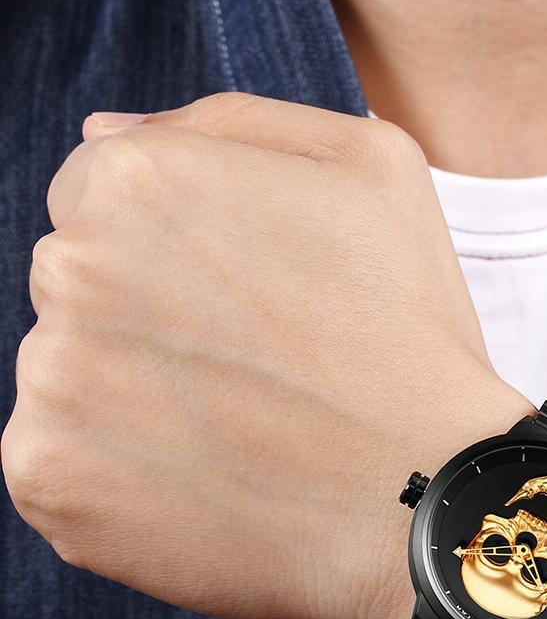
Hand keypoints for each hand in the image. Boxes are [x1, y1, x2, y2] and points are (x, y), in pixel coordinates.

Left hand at [1, 93, 531, 618]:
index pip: (95, 197)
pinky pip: (59, 465)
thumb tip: (103, 130)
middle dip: (147, 320)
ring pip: (68, 377)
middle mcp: (71, 270)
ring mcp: (51, 383)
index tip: (243, 308)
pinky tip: (204, 487)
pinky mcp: (49, 481)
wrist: (425, 495)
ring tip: (236, 438)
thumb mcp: (373, 169)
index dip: (176, 252)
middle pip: (76, 286)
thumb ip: (232, 124)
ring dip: (131, 401)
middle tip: (251, 375)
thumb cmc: (410, 335)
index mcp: (137, 183)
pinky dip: (117, 480)